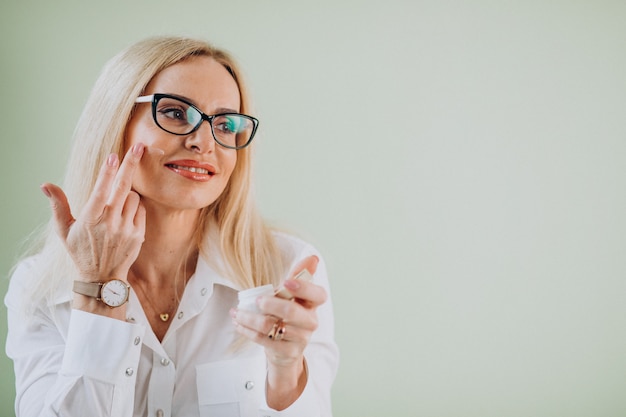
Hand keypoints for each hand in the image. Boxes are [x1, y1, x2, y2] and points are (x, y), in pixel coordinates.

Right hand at [41, 143, 146, 283]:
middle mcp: (110, 223)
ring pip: (133, 197)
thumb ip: (58, 205)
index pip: (101, 191)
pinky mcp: (139, 234)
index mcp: (90, 219)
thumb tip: (45, 184)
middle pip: (123, 187)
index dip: (107, 172)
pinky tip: (125, 214)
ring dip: (127, 194)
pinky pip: (141, 210)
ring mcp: (126, 229)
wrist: (102, 277)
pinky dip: (134, 207)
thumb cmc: (81, 251)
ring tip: (116, 205)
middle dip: (131, 164)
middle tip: (139, 146)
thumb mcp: (65, 230)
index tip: (113, 155)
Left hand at [231, 255, 326, 408]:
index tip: (286, 282)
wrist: (286, 349)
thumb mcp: (293, 296)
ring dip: (250, 318)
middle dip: (271, 304)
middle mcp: (310, 321)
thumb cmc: (288, 315)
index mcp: (313, 304)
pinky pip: (264, 340)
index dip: (304, 288)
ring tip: (237, 313)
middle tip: (257, 300)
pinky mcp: (288, 351)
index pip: (318, 294)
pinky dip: (247, 330)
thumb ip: (300, 275)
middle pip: (291, 311)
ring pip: (272, 326)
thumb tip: (313, 258)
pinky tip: (239, 324)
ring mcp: (301, 338)